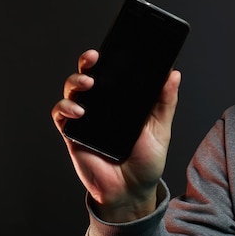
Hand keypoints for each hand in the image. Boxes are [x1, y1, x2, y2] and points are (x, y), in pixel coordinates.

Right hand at [51, 49, 180, 221]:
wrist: (131, 191)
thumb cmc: (146, 160)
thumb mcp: (161, 129)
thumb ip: (165, 102)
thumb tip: (173, 73)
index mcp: (124, 101)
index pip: (115, 73)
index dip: (113, 57)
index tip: (117, 44)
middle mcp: (103, 105)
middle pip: (90, 75)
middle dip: (88, 62)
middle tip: (94, 57)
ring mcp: (87, 118)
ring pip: (72, 91)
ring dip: (76, 82)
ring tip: (89, 83)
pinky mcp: (73, 134)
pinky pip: (61, 116)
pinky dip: (66, 109)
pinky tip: (80, 111)